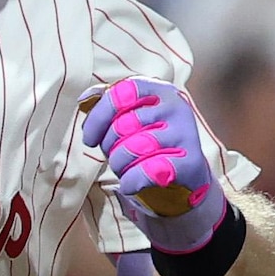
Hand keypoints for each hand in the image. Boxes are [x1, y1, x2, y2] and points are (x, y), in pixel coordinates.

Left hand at [77, 78, 227, 251]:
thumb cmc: (152, 144)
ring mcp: (185, 133)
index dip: (99, 117)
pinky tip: (130, 185)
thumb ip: (112, 108)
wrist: (187, 176)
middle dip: (110, 148)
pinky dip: (131, 181)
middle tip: (116, 157)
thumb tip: (84, 101)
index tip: (90, 139)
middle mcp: (175, 107)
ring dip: (120, 166)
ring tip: (126, 170)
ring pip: (132, 149)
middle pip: (124, 125)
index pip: (121, 93)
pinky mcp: (190, 162)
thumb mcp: (135, 119)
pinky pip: (148, 171)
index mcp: (159, 91)